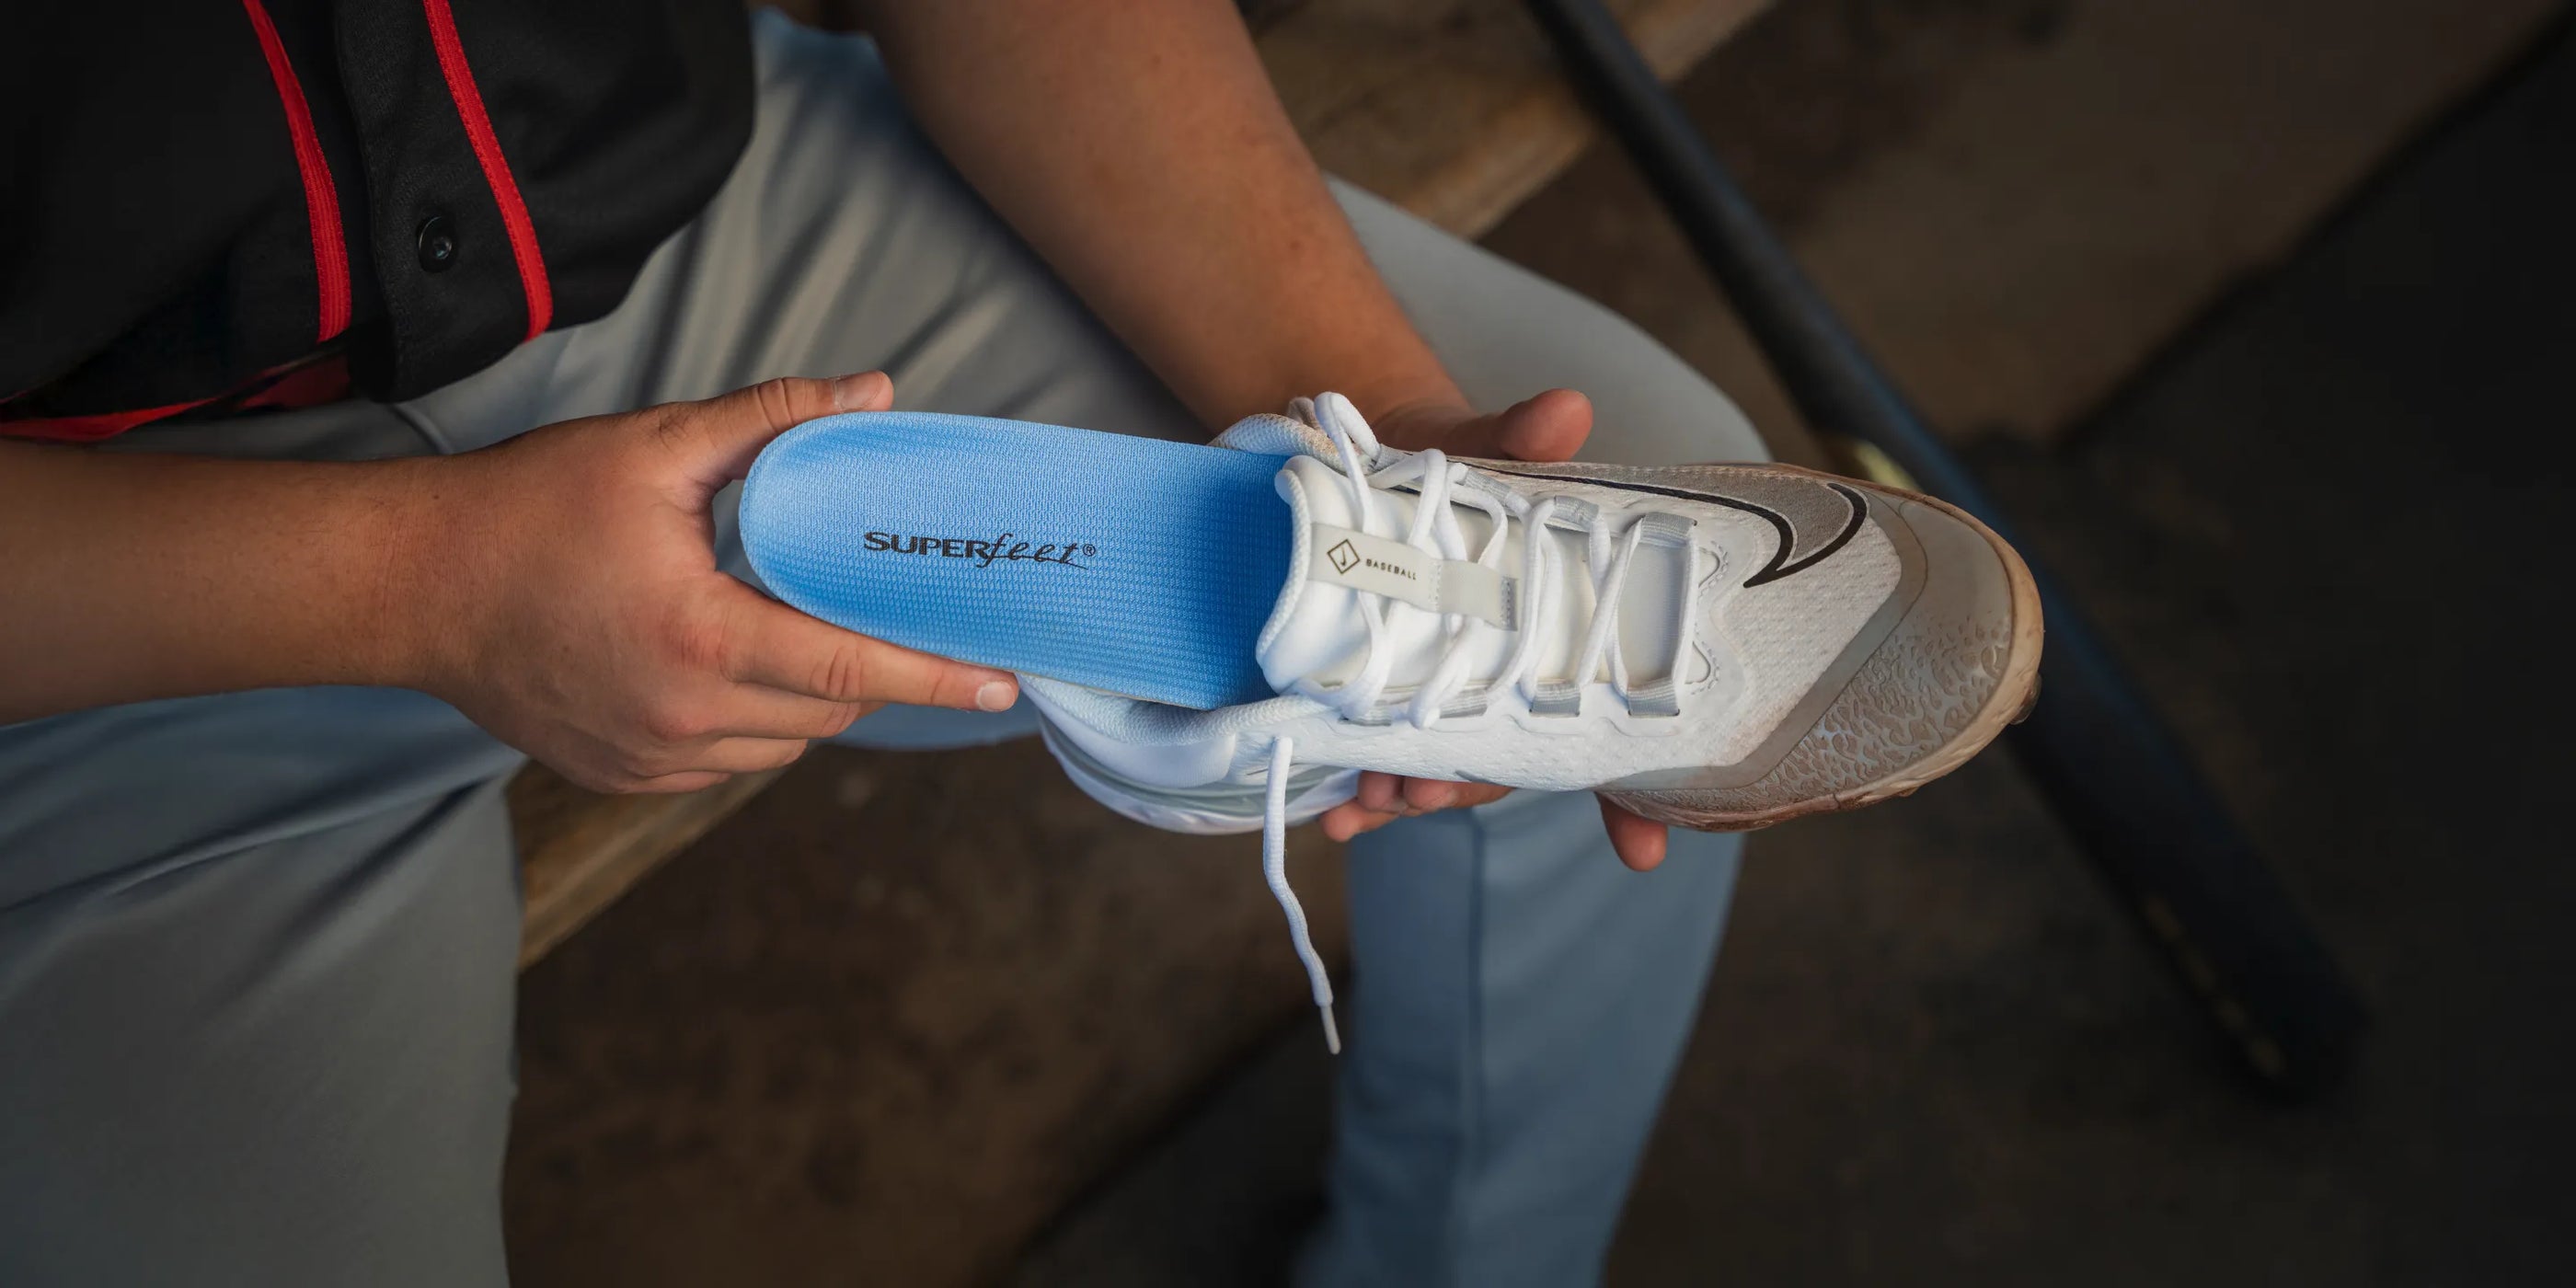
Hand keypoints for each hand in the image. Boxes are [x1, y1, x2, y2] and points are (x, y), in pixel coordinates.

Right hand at [408, 372, 1018, 792]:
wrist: (409, 587)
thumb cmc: (526, 508)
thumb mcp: (654, 448)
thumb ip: (773, 421)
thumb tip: (873, 393)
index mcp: (702, 640)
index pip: (853, 671)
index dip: (937, 678)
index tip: (1004, 685)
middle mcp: (683, 717)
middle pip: (829, 712)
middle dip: (874, 672)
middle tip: (898, 625)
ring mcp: (651, 758)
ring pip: (783, 747)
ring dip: (812, 699)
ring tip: (805, 633)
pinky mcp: (623, 775)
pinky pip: (726, 764)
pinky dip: (753, 724)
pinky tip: (736, 666)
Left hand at [1315, 388, 1671, 870]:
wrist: (1366, 455)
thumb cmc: (1449, 456)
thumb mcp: (1484, 440)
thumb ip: (1519, 435)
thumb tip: (1563, 409)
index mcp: (1558, 631)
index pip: (1610, 721)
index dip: (1629, 790)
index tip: (1641, 850)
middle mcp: (1510, 673)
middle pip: (1511, 756)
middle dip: (1473, 788)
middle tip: (1429, 797)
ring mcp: (1446, 689)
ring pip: (1445, 767)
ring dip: (1408, 794)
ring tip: (1370, 802)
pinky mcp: (1385, 690)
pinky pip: (1383, 753)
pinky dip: (1361, 787)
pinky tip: (1336, 812)